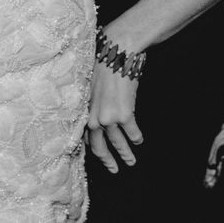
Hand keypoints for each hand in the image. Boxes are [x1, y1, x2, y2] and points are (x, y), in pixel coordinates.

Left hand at [86, 56, 142, 173]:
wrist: (117, 53)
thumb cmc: (103, 64)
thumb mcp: (91, 86)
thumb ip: (92, 103)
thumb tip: (97, 115)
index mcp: (84, 109)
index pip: (85, 136)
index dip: (92, 149)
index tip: (98, 157)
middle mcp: (93, 117)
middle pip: (98, 146)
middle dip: (107, 160)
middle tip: (114, 169)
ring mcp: (108, 118)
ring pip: (118, 143)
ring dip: (126, 154)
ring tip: (131, 162)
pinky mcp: (124, 116)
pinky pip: (132, 133)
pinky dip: (136, 138)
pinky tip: (139, 140)